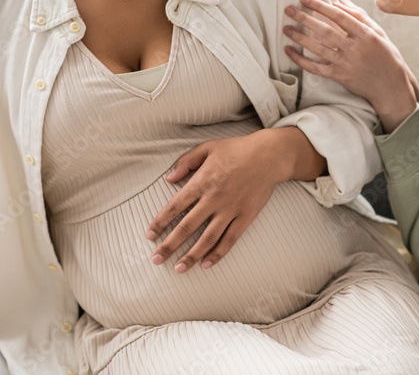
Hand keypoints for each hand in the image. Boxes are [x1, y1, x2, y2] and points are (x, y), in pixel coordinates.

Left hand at [145, 131, 288, 272]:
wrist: (269, 156)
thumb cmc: (236, 149)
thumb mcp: (207, 148)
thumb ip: (185, 162)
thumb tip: (168, 178)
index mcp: (201, 182)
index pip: (174, 207)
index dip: (160, 222)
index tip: (149, 236)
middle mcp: (213, 199)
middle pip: (186, 227)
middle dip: (169, 245)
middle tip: (156, 260)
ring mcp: (230, 210)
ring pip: (207, 238)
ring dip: (191, 255)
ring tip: (179, 269)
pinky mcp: (245, 216)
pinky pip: (229, 239)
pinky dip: (218, 253)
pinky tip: (206, 264)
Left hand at [282, 0, 418, 130]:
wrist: (391, 86)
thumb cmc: (385, 54)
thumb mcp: (377, 32)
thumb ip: (357, 14)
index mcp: (366, 35)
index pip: (340, 16)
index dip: (321, 6)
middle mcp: (356, 49)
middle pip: (326, 31)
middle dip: (305, 19)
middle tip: (289, 9)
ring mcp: (346, 64)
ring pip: (318, 49)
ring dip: (300, 37)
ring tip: (286, 28)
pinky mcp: (339, 77)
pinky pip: (316, 68)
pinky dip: (301, 60)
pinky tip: (289, 50)